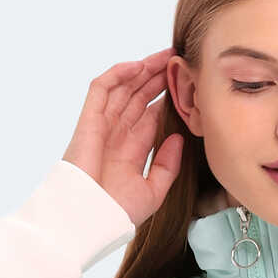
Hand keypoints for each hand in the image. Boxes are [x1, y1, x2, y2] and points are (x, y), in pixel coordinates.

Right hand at [62, 48, 183, 227]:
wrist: (91, 220)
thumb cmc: (117, 213)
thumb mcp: (153, 192)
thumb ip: (167, 166)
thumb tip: (179, 138)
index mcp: (131, 151)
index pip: (151, 116)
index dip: (167, 98)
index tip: (187, 86)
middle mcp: (117, 135)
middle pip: (139, 97)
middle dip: (158, 78)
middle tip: (179, 61)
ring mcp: (103, 126)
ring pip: (123, 88)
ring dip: (142, 71)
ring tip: (164, 57)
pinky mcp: (89, 121)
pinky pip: (101, 89)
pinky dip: (117, 74)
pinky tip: (138, 66)